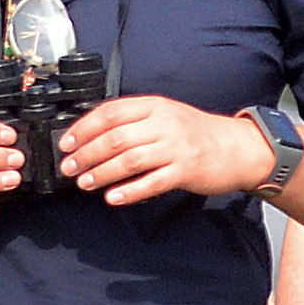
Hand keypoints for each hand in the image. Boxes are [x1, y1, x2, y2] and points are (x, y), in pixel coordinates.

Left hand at [61, 96, 277, 208]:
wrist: (237, 147)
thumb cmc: (195, 133)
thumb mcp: (164, 115)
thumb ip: (133, 121)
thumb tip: (91, 134)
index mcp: (154, 106)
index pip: (110, 113)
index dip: (83, 128)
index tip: (66, 143)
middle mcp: (164, 123)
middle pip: (116, 138)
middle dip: (86, 154)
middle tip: (69, 168)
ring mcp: (176, 147)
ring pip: (130, 160)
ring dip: (103, 173)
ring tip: (85, 183)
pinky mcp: (186, 170)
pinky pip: (152, 182)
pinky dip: (130, 191)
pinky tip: (113, 198)